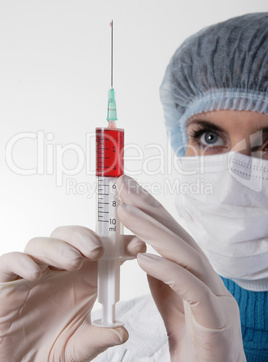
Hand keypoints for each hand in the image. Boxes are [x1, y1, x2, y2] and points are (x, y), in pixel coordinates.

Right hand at [0, 225, 144, 361]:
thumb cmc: (49, 349)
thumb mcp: (79, 346)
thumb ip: (98, 338)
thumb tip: (122, 332)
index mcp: (81, 278)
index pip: (101, 250)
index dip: (117, 243)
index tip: (135, 245)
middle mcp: (58, 270)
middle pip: (69, 237)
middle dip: (84, 237)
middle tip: (97, 250)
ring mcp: (32, 273)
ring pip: (42, 243)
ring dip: (59, 247)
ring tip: (74, 262)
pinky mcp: (7, 282)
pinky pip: (10, 261)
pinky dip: (23, 262)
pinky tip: (36, 273)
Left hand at [117, 175, 245, 361]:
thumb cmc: (195, 343)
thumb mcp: (173, 305)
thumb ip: (164, 279)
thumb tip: (146, 255)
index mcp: (196, 274)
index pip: (173, 235)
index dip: (152, 210)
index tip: (129, 190)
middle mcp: (207, 278)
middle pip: (179, 236)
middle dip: (150, 208)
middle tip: (124, 186)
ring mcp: (215, 297)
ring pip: (185, 254)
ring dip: (153, 231)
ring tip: (125, 212)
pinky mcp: (214, 320)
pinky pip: (191, 289)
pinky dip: (167, 270)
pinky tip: (144, 258)